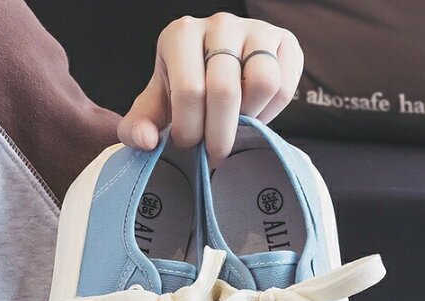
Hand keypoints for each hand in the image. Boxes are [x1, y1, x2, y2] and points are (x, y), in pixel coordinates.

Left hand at [117, 13, 302, 166]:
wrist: (216, 72)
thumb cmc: (182, 93)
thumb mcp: (156, 109)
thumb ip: (138, 127)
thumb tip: (146, 142)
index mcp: (181, 35)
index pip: (190, 90)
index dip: (190, 129)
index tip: (189, 145)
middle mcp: (219, 24)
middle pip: (226, 91)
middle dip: (219, 135)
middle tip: (215, 153)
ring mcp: (256, 29)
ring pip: (263, 83)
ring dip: (249, 119)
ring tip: (235, 126)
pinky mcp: (285, 42)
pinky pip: (286, 85)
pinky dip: (272, 111)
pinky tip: (255, 114)